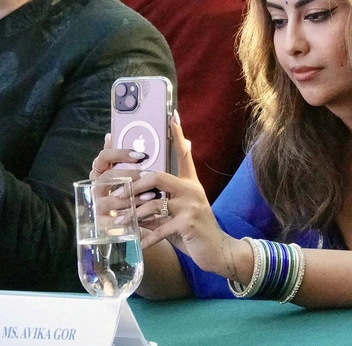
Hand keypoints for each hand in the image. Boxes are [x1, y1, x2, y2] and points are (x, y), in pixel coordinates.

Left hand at [125, 116, 234, 275]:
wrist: (218, 250)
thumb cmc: (194, 232)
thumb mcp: (178, 215)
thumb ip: (160, 205)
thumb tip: (134, 203)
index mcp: (190, 184)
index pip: (184, 155)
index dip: (179, 136)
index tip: (172, 118)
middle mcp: (191, 190)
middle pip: (157, 177)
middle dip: (133, 187)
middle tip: (116, 196)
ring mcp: (191, 205)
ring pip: (153, 204)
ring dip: (133, 216)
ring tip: (119, 223)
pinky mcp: (188, 223)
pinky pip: (160, 228)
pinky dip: (147, 238)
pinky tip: (139, 244)